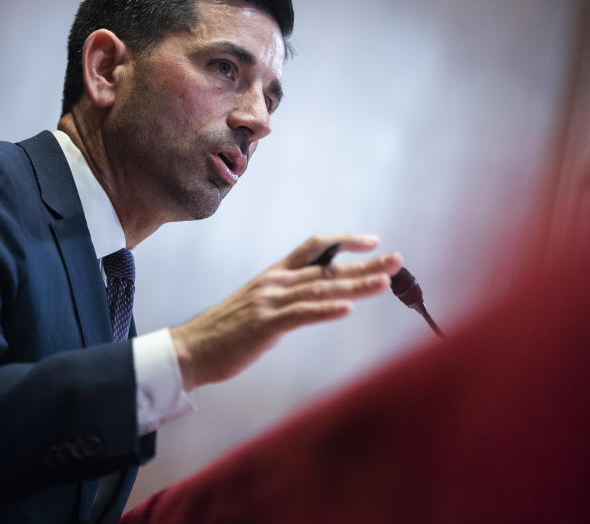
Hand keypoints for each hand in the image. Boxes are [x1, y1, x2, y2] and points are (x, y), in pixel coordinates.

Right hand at [169, 234, 401, 390]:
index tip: (373, 242)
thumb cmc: (226, 331)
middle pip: (328, 267)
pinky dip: (326, 310)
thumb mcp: (260, 305)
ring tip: (384, 282)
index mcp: (275, 275)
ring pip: (321, 289)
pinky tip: (347, 308)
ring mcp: (270, 302)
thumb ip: (288, 298)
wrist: (190, 349)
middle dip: (365, 263)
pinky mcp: (265, 325)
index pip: (315, 247)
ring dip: (355, 284)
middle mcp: (275, 282)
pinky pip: (301, 314)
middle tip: (398, 260)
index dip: (345, 241)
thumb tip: (318, 297)